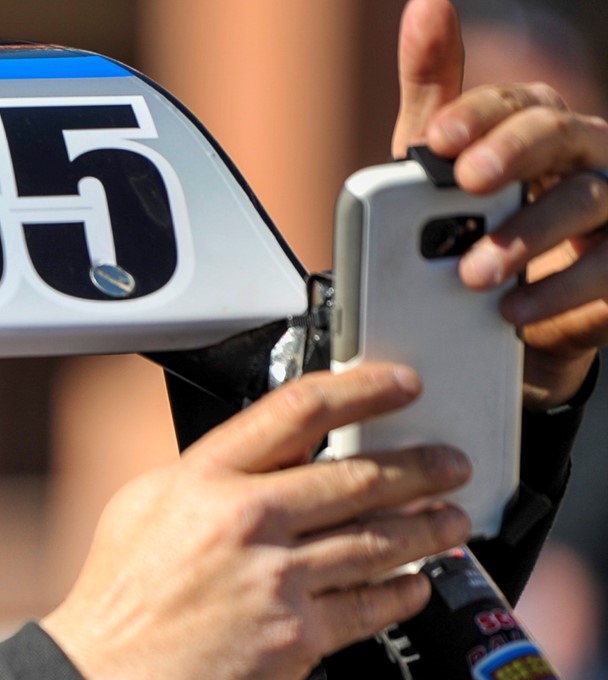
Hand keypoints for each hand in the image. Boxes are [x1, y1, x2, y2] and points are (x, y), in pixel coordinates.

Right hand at [42, 367, 470, 679]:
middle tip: (448, 465)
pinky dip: (403, 593)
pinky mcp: (296, 636)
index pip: (300, 411)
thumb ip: (205, 475)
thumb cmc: (116, 603)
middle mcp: (246, 521)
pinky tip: (415, 585)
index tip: (401, 385)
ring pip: (379, 541)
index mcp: (205, 480)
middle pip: (360, 476)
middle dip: (421, 467)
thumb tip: (260, 456)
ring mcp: (276, 580)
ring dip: (428, 529)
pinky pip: (370, 606)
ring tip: (449, 523)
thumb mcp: (140, 507)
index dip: (364, 390)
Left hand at [392, 0, 607, 408]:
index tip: (438, 139)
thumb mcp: (440, 163)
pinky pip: (605, 267)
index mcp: (538, 123)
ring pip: (587, 199)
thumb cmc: (476, 217)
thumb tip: (425, 3)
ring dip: (529, 233)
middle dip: (514, 153)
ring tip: (473, 272)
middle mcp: (584, 153)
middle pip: (560, 135)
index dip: (478, 115)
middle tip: (468, 182)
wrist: (500, 308)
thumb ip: (433, 90)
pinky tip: (513, 311)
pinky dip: (558, 290)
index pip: (516, 101)